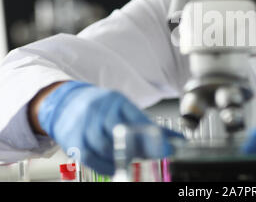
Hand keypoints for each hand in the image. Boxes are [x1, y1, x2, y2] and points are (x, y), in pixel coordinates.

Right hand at [37, 81, 182, 175]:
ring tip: (129, 161)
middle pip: (121, 133)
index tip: (167, 149)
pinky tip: (113, 168)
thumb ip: (148, 125)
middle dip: (138, 148)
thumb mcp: (123, 108)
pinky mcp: (72, 138)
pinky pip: (90, 157)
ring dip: (121, 158)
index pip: (138, 119)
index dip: (155, 136)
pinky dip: (105, 166)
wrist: (64, 102)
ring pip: (106, 147)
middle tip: (149, 155)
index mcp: (117, 100)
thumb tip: (178, 140)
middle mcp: (100, 110)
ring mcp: (84, 124)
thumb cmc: (100, 108)